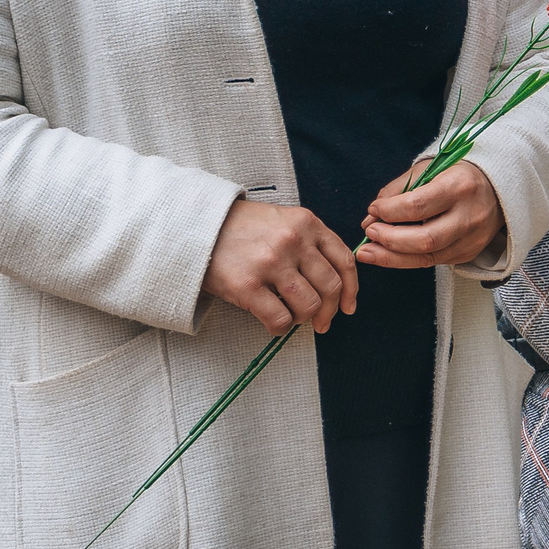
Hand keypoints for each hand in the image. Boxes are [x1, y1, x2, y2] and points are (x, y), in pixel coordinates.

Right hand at [203, 197, 358, 334]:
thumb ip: (310, 243)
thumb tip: (335, 283)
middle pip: (331, 287)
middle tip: (321, 323)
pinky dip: (281, 328)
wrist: (197, 227)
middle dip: (330, 311)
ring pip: (309, 305)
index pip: (344, 260)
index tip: (348, 306)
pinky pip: (279, 319)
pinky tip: (273, 322)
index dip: (351, 289)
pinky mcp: (247, 285)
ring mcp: (270, 262)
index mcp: (306, 223)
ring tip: (292, 316)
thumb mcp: (283, 220)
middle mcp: (293, 240)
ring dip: (304, 319)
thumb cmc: (243, 228)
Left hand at [360, 160, 505, 269]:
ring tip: (369, 252)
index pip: (418, 205)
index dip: (390, 211)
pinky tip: (390, 254)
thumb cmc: (457, 176)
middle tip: (369, 234)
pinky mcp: (469, 253)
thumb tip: (370, 217)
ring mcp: (472, 239)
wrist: (498, 190)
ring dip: (392, 257)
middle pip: (424, 239)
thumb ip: (398, 190)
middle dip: (390, 240)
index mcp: (460, 186)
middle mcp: (469, 216)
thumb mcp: (429, 169)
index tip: (374, 209)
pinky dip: (407, 259)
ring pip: (427, 258)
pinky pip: (433, 262)